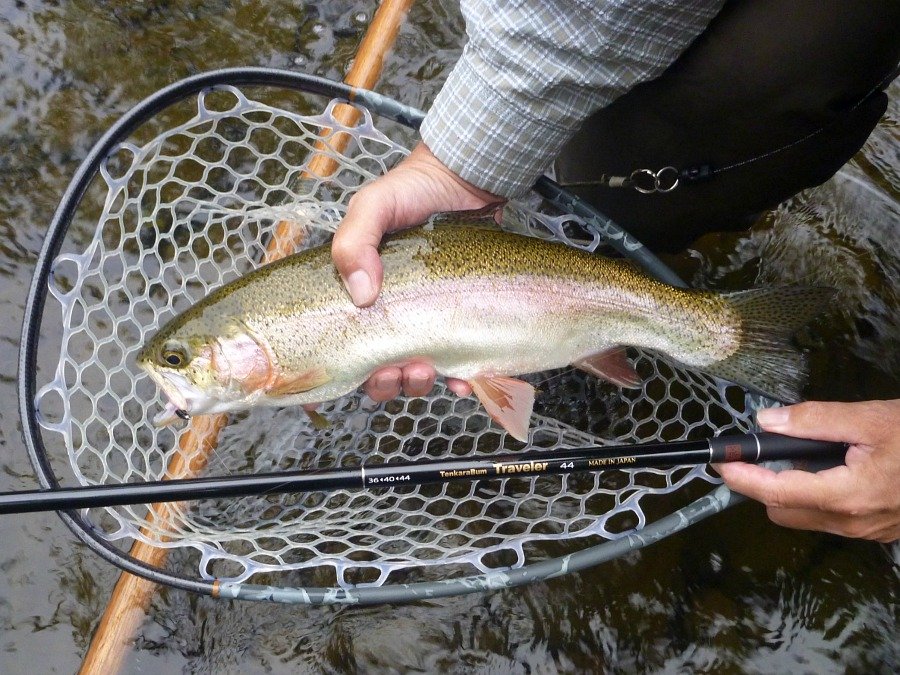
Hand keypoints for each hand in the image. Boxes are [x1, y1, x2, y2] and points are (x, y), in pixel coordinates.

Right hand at [331, 142, 499, 400]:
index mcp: (363, 294)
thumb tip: (360, 295)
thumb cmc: (416, 190)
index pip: (347, 345)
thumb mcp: (373, 206)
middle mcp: (395, 314)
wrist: (470, 179)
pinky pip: (462, 363)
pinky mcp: (466, 321)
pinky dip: (461, 378)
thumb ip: (354, 242)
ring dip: (418, 383)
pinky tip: (463, 377)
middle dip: (389, 381)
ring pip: (418, 373)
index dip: (350, 369)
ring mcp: (431, 320)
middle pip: (381, 370)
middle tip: (404, 367)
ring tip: (427, 367)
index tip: (367, 370)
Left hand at [717, 399, 899, 542]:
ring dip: (792, 489)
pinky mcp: (878, 529)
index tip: (720, 463)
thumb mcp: (871, 418)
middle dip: (765, 484)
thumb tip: (768, 421)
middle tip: (765, 449)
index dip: (743, 477)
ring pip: (806, 516)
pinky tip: (832, 466)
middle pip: (784, 511)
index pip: (776, 493)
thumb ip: (815, 420)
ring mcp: (867, 531)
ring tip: (805, 453)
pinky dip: (817, 494)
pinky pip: (831, 517)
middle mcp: (853, 522)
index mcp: (847, 496)